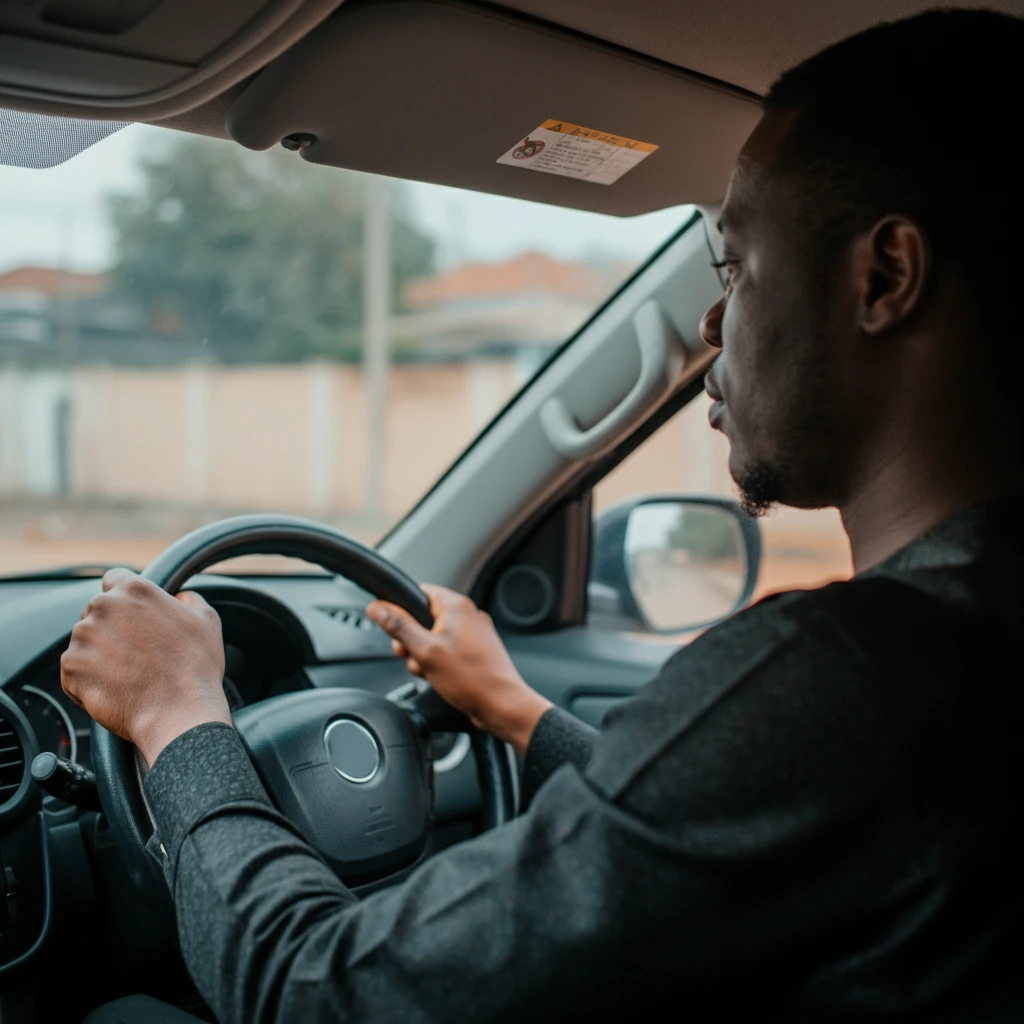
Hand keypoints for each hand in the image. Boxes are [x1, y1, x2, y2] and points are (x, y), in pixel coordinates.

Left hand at [61, 569, 230, 765]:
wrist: (179, 712)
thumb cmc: (196, 668)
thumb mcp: (207, 620)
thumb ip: (189, 598)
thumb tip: (180, 597)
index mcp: (135, 589)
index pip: (115, 579)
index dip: (124, 599)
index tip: (132, 616)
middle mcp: (104, 606)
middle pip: (97, 610)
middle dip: (111, 628)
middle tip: (136, 652)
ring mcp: (84, 636)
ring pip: (85, 641)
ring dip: (99, 654)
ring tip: (128, 674)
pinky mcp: (71, 666)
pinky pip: (74, 670)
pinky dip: (89, 680)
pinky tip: (116, 689)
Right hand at [366, 585, 551, 753]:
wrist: (500, 705)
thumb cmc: (471, 678)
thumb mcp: (425, 651)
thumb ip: (399, 627)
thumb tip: (378, 608)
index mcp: (457, 606)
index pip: (419, 593)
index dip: (402, 610)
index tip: (393, 626)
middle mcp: (468, 616)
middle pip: (424, 619)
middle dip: (412, 641)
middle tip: (413, 656)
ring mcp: (473, 635)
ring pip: (434, 638)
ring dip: (423, 656)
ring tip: (428, 671)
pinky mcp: (475, 652)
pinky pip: (447, 651)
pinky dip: (438, 663)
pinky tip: (438, 677)